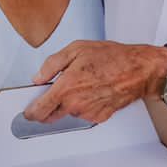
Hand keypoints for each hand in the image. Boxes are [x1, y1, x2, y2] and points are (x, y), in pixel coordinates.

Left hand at [26, 41, 166, 123]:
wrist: (139, 69)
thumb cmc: (113, 58)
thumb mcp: (76, 50)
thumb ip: (52, 65)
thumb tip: (39, 77)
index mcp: (66, 88)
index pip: (39, 110)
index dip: (30, 113)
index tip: (27, 111)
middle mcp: (76, 104)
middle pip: (51, 116)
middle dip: (48, 107)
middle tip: (54, 92)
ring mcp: (88, 113)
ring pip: (70, 113)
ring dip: (69, 103)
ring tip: (83, 83)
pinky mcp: (100, 117)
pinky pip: (85, 113)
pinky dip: (84, 105)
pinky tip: (94, 89)